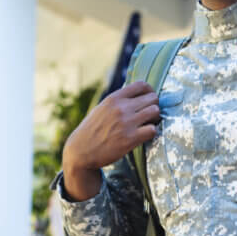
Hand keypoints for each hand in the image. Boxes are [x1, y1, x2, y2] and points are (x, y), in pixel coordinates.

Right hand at [61, 81, 160, 200]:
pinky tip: (144, 135)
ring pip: (155, 111)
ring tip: (148, 124)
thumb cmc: (91, 130)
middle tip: (149, 115)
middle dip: (154, 105)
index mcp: (114, 98)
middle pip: (152, 98)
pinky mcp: (130, 139)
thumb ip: (117, 101)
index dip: (150, 91)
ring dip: (154, 118)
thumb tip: (134, 95)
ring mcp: (126, 123)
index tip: (148, 100)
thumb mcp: (101, 108)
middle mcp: (121, 108)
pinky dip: (151, 132)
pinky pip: (152, 130)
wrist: (81, 150)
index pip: (142, 85)